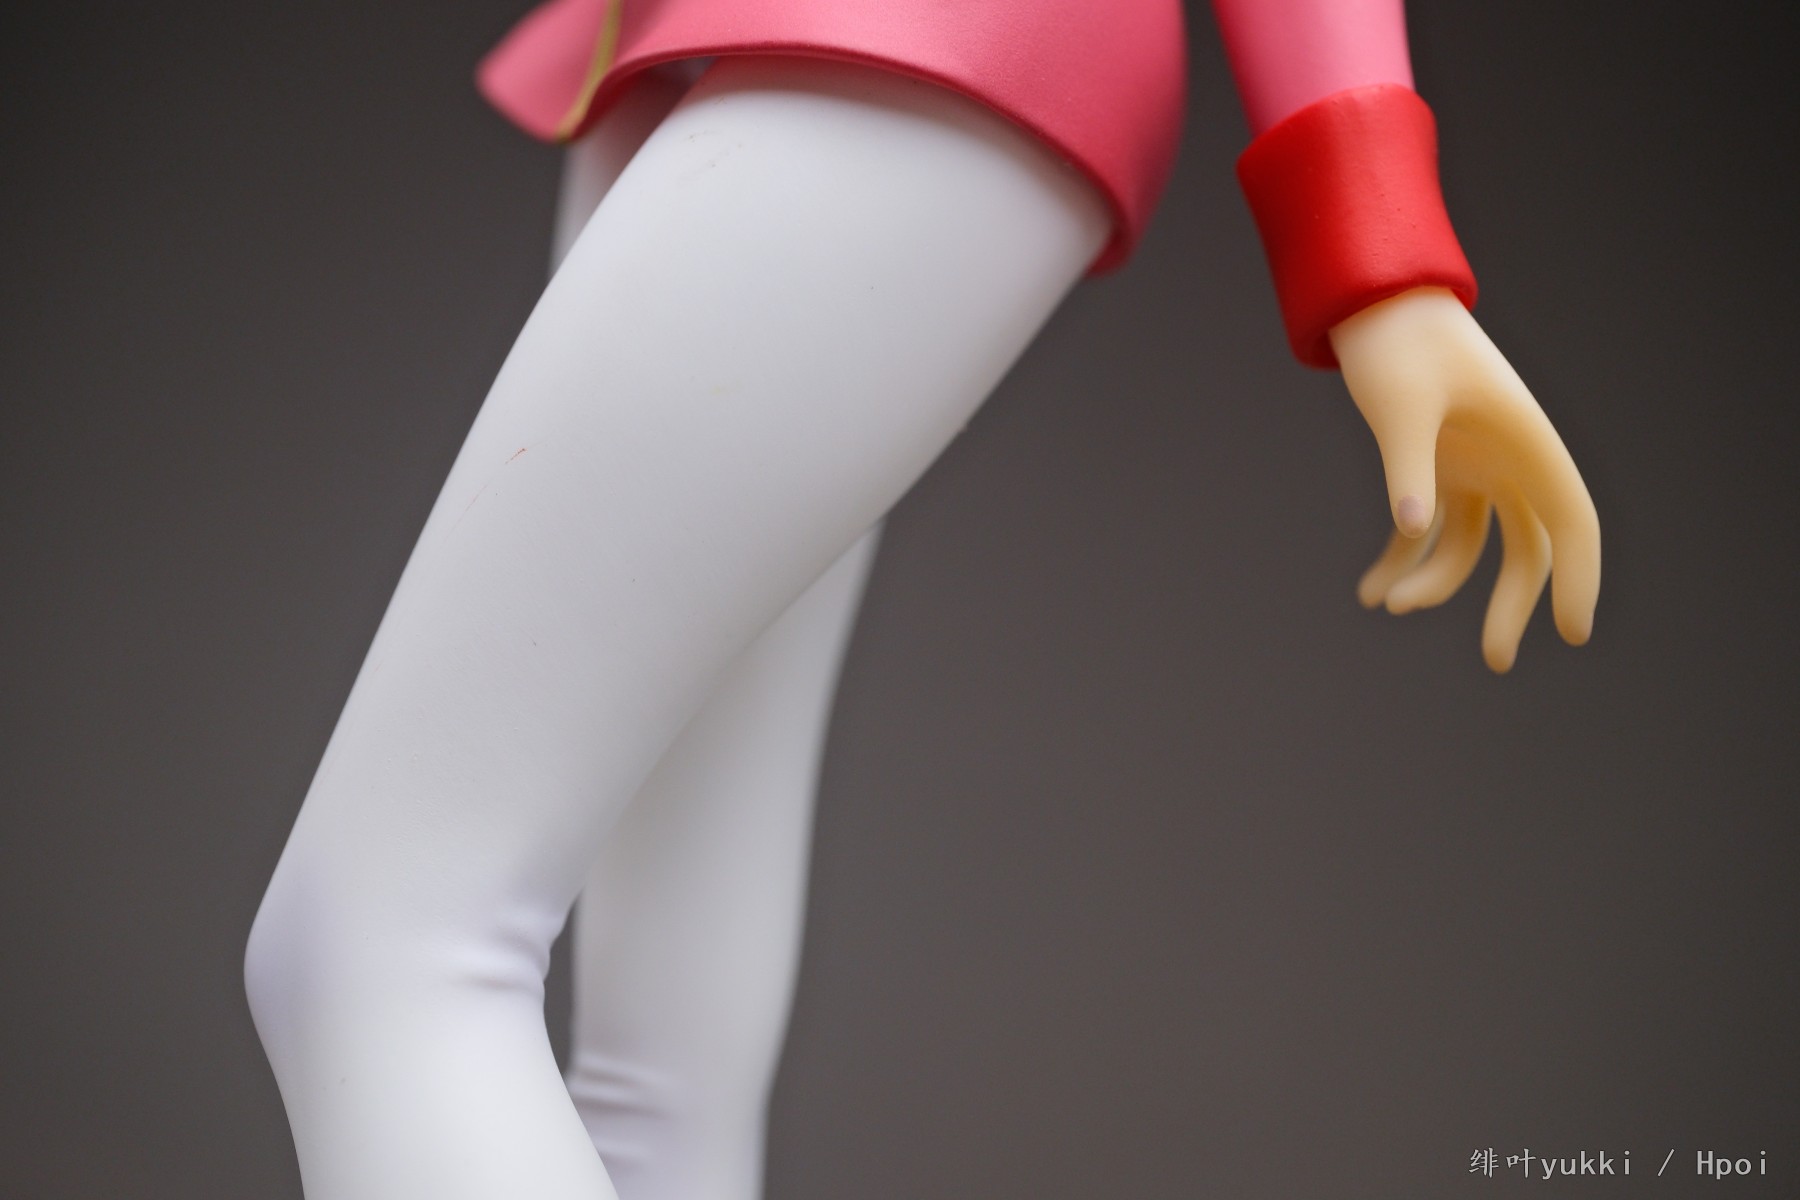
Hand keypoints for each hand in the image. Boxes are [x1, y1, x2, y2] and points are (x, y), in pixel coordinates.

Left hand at [1328, 287, 1599, 672]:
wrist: (1370, 302)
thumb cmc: (1396, 342)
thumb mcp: (1401, 404)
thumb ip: (1408, 466)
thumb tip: (1417, 528)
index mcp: (1526, 440)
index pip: (1571, 521)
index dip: (1580, 577)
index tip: (1573, 633)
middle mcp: (1508, 460)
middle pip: (1528, 548)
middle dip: (1510, 605)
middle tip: (1496, 660)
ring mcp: (1471, 467)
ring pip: (1470, 546)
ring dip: (1434, 582)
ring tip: (1384, 602)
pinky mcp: (1430, 468)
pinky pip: (1424, 530)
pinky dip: (1400, 560)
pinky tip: (1366, 592)